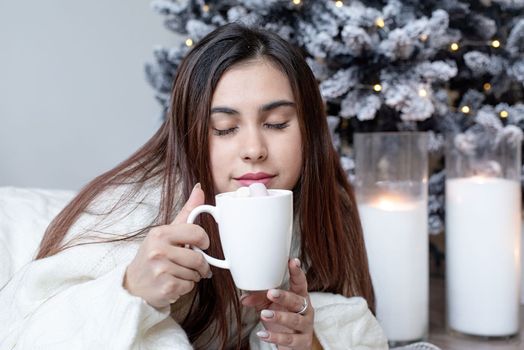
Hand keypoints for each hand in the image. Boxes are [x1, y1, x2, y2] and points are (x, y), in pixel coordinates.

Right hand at [123, 184, 211, 308]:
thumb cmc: (154, 255)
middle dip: (200, 264)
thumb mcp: (167, 232)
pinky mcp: (165, 287)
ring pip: (195, 273)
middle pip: (198, 258)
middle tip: (192, 264)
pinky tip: (174, 282)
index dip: (204, 241)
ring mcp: (161, 270)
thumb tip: (199, 188)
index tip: (202, 245)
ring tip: (178, 272)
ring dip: (192, 276)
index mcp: (160, 233)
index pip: (197, 233)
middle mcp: (158, 250)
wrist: (134, 284)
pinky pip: (189, 286)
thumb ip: (187, 212)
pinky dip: (186, 287)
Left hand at [241, 258, 313, 349]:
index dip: (297, 272)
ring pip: (295, 320)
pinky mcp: (302, 342)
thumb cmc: (283, 320)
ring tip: (264, 314)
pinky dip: (275, 337)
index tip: (293, 261)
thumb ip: (259, 299)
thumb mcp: (270, 306)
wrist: (292, 345)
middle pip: (297, 301)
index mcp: (300, 296)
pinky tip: (263, 335)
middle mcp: (306, 310)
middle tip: (271, 293)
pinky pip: (289, 340)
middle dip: (284, 297)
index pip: (300, 283)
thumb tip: (244, 298)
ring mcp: (306, 326)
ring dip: (279, 317)